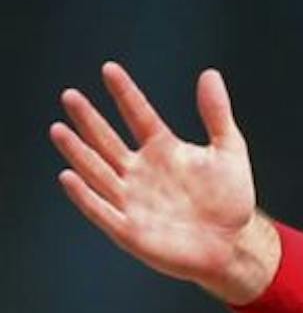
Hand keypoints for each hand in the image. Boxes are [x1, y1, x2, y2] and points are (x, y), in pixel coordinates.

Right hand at [50, 63, 275, 302]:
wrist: (232, 243)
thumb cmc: (230, 198)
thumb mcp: (229, 150)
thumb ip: (217, 114)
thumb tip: (210, 73)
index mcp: (163, 149)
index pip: (138, 115)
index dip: (125, 93)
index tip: (110, 69)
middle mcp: (140, 171)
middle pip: (108, 140)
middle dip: (89, 119)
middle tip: (70, 95)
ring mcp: (132, 199)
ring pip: (97, 171)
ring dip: (78, 152)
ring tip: (59, 129)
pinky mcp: (129, 229)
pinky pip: (101, 210)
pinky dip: (85, 195)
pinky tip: (69, 175)